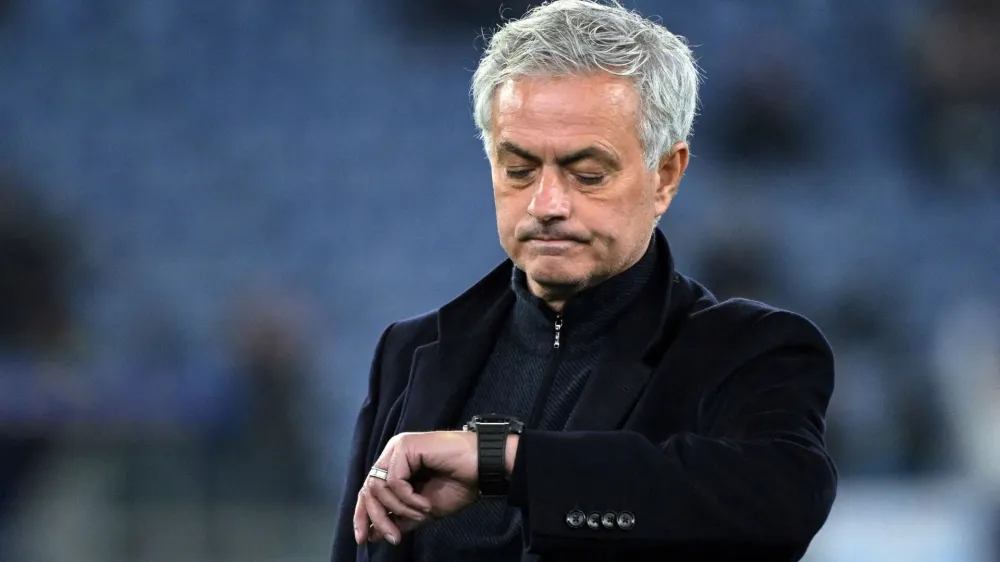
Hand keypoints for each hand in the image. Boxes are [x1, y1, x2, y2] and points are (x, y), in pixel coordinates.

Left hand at [354, 431, 478, 544]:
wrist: (483, 468)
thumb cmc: (460, 484)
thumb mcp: (424, 510)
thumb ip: (399, 518)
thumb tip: (373, 533)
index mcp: (396, 466)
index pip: (369, 491)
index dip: (362, 515)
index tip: (365, 539)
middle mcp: (393, 454)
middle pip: (369, 489)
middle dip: (378, 517)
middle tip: (394, 537)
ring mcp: (398, 448)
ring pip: (379, 486)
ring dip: (400, 508)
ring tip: (423, 512)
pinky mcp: (406, 446)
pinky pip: (395, 481)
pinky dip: (408, 498)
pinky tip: (425, 503)